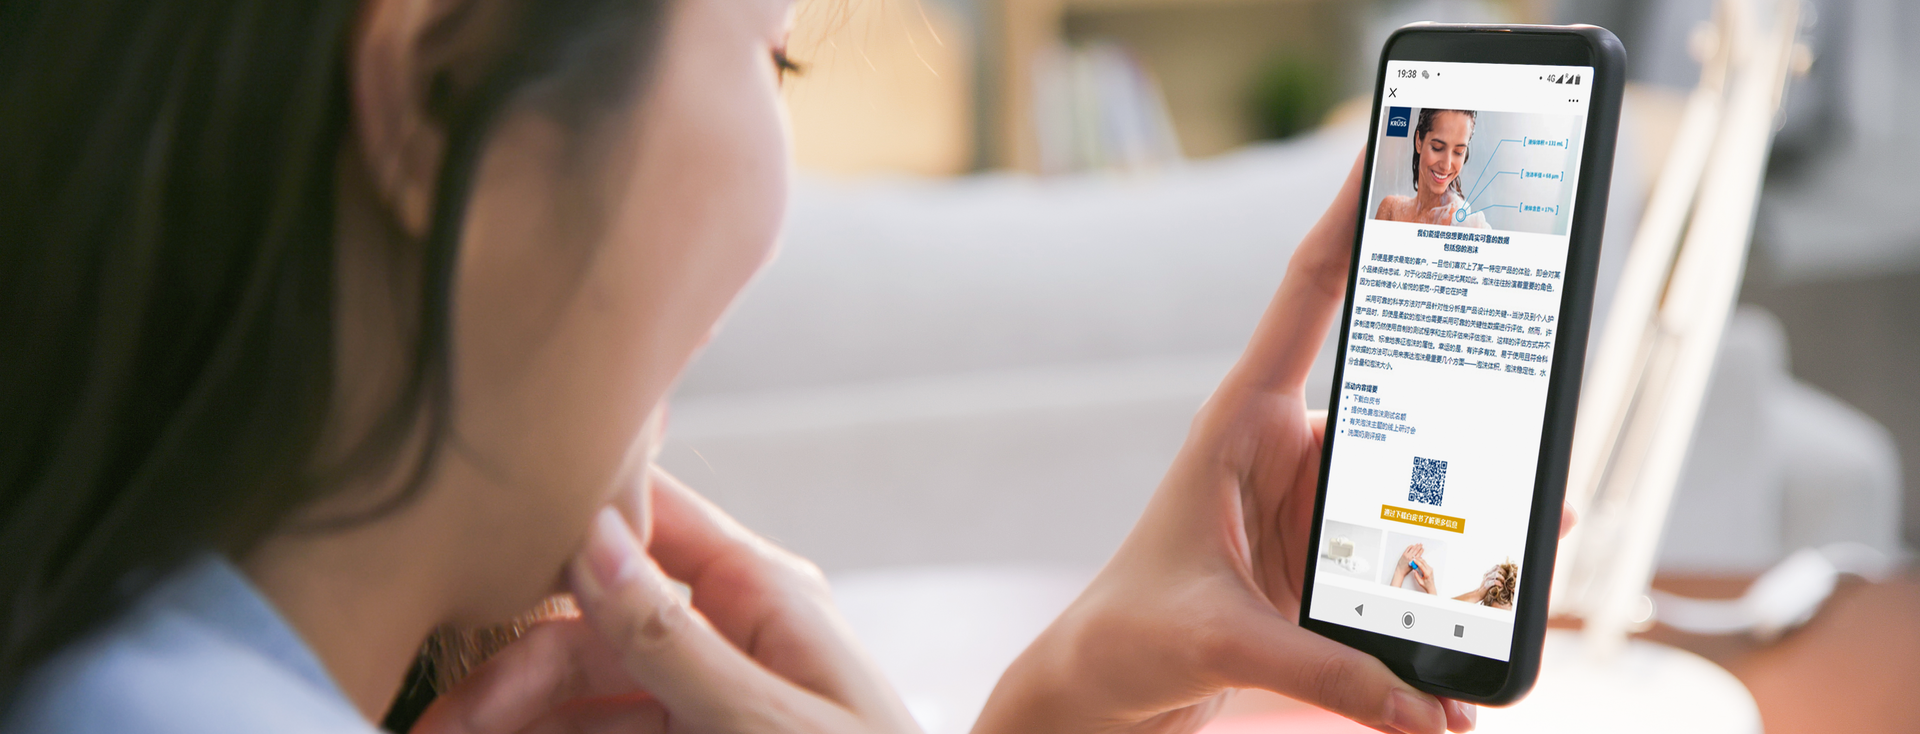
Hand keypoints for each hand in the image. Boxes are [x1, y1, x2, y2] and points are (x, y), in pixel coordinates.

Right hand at [410, 469, 920, 733]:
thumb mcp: (769, 722)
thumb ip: (674, 638)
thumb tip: (593, 535)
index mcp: (766, 596)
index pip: (650, 517)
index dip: (562, 516)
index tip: (470, 539)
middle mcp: (732, 635)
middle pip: (589, 630)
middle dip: (509, 675)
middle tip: (429, 727)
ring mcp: (710, 699)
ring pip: (584, 698)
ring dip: (513, 721)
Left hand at [974, 151, 1577, 733]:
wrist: (1105, 689)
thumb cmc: (1128, 635)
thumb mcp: (1216, 641)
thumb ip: (1321, 669)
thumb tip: (1427, 708)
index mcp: (1243, 421)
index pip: (1310, 294)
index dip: (1356, 216)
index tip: (1404, 151)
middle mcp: (1293, 449)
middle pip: (1406, 400)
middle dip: (1479, 402)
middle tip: (1546, 407)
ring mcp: (1323, 506)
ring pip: (1426, 484)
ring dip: (1484, 514)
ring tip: (1546, 537)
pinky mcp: (1339, 562)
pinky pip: (1421, 555)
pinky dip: (1465, 581)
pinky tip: (1508, 602)